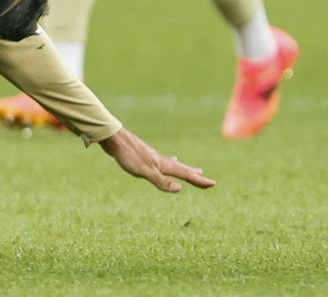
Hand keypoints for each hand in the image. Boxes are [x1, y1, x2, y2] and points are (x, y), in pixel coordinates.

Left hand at [99, 128, 215, 193]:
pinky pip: (164, 162)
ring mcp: (154, 157)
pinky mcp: (146, 155)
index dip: (199, 180)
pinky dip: (171, 164)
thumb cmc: (128, 156)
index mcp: (163, 164)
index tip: (213, 183)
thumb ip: (161, 181)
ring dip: (185, 169)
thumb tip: (180, 189)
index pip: (185, 174)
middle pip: (182, 169)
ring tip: (194, 170)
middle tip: (206, 179)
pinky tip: (168, 160)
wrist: (114, 139)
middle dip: (195, 175)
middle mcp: (162, 160)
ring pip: (174, 164)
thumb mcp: (144, 172)